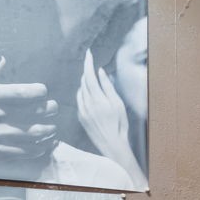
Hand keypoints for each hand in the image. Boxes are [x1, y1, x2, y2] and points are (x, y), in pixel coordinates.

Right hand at [0, 56, 58, 180]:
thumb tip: (1, 61)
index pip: (25, 92)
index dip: (39, 91)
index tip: (42, 91)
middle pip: (35, 113)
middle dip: (49, 110)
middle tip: (52, 108)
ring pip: (34, 134)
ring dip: (48, 131)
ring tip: (52, 127)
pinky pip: (26, 152)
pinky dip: (39, 149)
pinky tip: (44, 145)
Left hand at [76, 50, 147, 189]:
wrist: (112, 145)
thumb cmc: (120, 124)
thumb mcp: (118, 104)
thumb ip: (108, 87)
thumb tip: (100, 72)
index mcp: (98, 99)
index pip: (90, 76)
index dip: (88, 63)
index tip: (88, 54)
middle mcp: (87, 104)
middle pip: (84, 81)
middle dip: (87, 71)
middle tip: (91, 64)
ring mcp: (82, 111)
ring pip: (80, 90)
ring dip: (86, 82)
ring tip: (94, 81)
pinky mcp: (81, 117)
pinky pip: (79, 100)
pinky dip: (84, 93)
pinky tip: (91, 95)